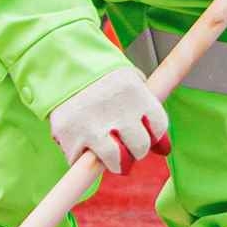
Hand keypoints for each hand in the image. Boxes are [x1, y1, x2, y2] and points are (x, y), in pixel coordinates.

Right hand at [48, 65, 170, 180]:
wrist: (62, 65)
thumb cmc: (101, 77)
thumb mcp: (130, 81)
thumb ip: (147, 110)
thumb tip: (164, 148)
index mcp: (137, 94)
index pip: (159, 127)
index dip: (153, 134)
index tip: (145, 133)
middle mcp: (118, 111)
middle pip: (140, 147)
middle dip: (135, 150)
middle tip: (126, 146)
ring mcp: (93, 125)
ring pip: (115, 161)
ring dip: (114, 161)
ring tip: (108, 152)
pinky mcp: (70, 135)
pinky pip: (81, 160)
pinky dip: (81, 155)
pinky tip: (82, 142)